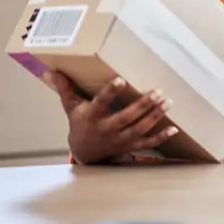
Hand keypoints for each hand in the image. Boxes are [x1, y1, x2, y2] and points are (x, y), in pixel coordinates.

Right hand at [46, 71, 177, 164]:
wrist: (84, 153)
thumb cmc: (79, 123)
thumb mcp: (70, 107)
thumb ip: (65, 88)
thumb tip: (50, 70)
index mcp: (92, 116)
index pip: (101, 103)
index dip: (110, 93)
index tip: (120, 80)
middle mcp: (107, 129)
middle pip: (126, 117)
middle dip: (142, 105)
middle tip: (157, 92)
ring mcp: (120, 139)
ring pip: (139, 129)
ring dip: (154, 117)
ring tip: (167, 102)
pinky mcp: (129, 146)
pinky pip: (147, 143)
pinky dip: (161, 137)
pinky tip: (174, 128)